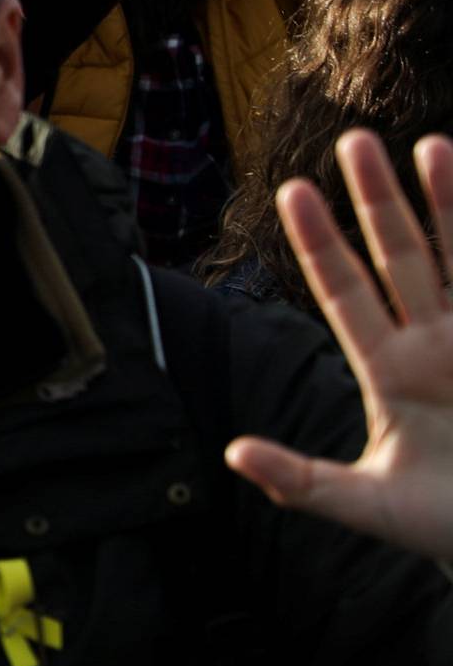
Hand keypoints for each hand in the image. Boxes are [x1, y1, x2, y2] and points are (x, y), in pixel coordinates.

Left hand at [226, 132, 452, 559]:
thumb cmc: (441, 526)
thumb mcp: (365, 504)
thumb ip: (302, 481)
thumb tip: (233, 452)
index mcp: (390, 372)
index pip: (345, 294)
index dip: (321, 244)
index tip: (291, 191)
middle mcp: (434, 345)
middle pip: (402, 257)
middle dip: (379, 200)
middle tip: (353, 139)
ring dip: (449, 203)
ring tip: (431, 144)